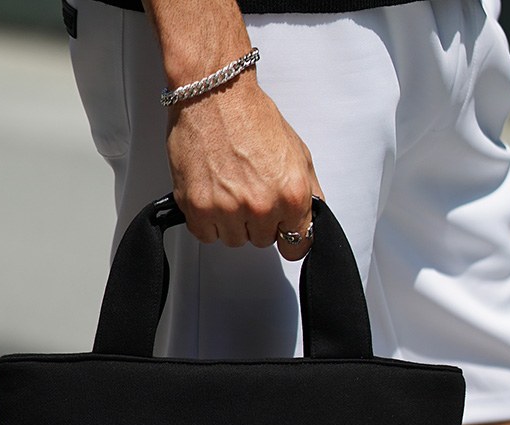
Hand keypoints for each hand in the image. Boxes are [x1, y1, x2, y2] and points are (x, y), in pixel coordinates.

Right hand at [166, 74, 322, 260]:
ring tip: (229, 188)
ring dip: (232, 222)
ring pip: (234, 240)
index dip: (289, 237)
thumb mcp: (298, 153)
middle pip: (263, 241)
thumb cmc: (251, 116)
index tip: (282, 231)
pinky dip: (207, 220)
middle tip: (249, 190)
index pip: (297, 245)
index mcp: (292, 194)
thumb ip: (309, 192)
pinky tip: (212, 194)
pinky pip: (206, 235)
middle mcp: (262, 206)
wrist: (214, 92)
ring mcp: (229, 210)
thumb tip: (310, 218)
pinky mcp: (199, 208)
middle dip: (258, 221)